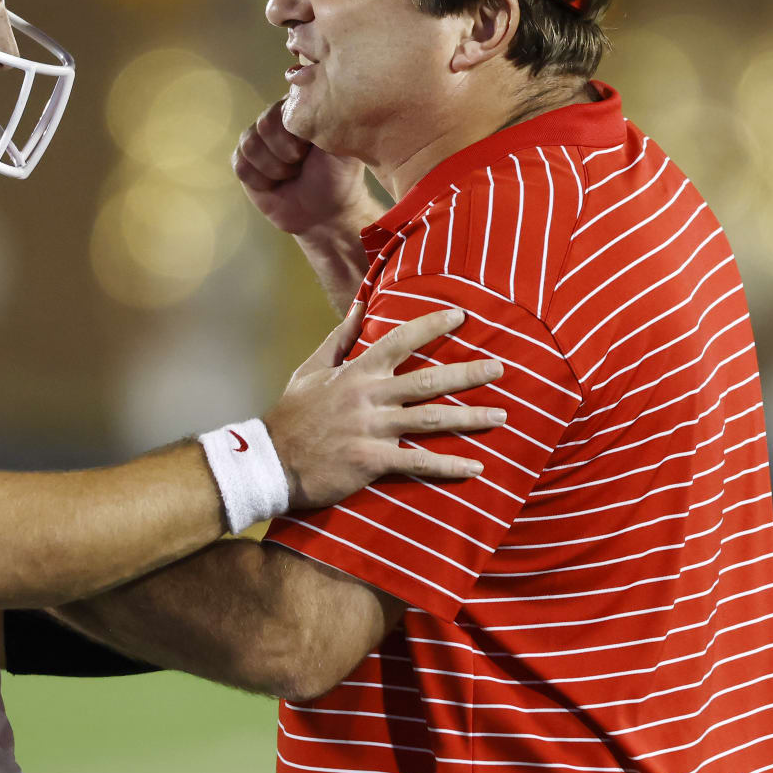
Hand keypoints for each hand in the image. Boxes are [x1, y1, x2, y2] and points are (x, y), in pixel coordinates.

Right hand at [233, 98, 377, 236]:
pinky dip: (260, 181)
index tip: (310, 149)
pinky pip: (240, 164)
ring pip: (250, 144)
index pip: (285, 106)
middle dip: (286, 153)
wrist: (325, 213)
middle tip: (302, 164)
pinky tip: (274, 185)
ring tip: (291, 175)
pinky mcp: (244, 161)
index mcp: (301, 107)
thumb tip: (304, 89)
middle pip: (264, 124)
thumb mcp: (341, 143)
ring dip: (274, 169)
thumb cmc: (338, 176)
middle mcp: (278, 118)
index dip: (295, 134)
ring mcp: (258, 139)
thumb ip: (326, 115)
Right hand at [265, 306, 503, 509]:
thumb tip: (359, 305)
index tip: (461, 317)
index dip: (432, 326)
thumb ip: (340, 338)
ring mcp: (372, 429)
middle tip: (500, 369)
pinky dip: (449, 466)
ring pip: (431, 420)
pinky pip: (418, 462)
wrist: (271, 461)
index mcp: (357, 372)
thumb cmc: (292, 414)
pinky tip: (476, 467)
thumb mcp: (311, 369)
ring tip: (501, 416)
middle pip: (429, 381)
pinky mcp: (372, 461)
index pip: (401, 340)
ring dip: (470, 418)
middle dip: (468, 374)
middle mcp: (369, 397)